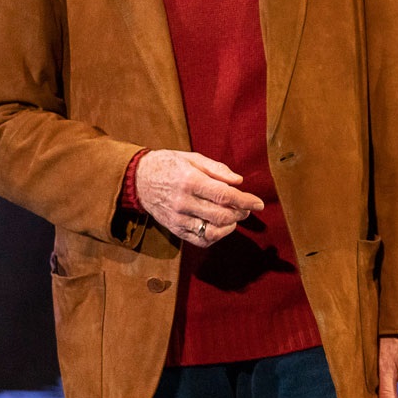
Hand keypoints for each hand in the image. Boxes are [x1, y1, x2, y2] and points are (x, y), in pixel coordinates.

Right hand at [135, 150, 262, 247]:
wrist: (138, 179)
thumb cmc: (168, 165)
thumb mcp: (192, 157)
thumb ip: (217, 169)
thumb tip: (239, 181)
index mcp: (190, 181)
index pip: (224, 195)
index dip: (246, 201)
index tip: (259, 203)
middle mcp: (183, 202)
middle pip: (221, 215)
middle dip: (241, 213)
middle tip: (248, 208)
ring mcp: (177, 218)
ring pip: (213, 231)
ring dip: (230, 225)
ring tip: (235, 216)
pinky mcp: (174, 229)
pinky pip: (200, 240)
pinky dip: (216, 236)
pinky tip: (221, 226)